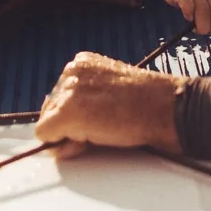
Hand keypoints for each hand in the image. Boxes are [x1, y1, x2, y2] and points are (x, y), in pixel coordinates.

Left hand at [36, 52, 182, 156]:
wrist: (165, 109)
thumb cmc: (146, 103)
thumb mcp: (110, 91)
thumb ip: (84, 99)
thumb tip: (58, 126)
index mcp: (81, 64)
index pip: (60, 96)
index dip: (75, 116)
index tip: (98, 118)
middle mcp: (71, 72)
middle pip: (51, 110)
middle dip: (69, 126)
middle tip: (102, 127)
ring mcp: (68, 91)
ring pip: (48, 124)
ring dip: (70, 135)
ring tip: (102, 130)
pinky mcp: (68, 112)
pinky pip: (46, 135)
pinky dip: (63, 146)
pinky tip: (90, 139)